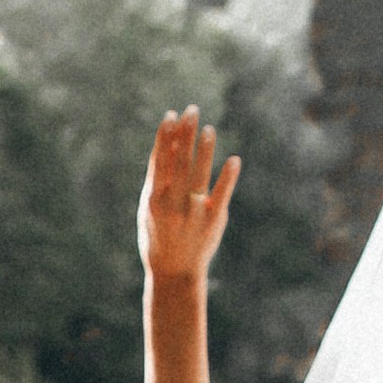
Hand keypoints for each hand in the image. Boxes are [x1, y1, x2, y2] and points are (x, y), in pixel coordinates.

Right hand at [139, 107, 238, 283]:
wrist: (173, 272)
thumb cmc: (158, 236)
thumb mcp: (149, 210)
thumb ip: (157, 181)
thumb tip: (164, 148)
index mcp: (154, 198)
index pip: (160, 161)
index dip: (165, 137)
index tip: (171, 115)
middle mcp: (171, 202)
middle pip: (179, 162)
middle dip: (184, 135)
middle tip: (192, 111)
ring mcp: (192, 211)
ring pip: (198, 175)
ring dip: (204, 150)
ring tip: (208, 129)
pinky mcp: (212, 219)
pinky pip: (221, 195)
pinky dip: (227, 177)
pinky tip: (234, 160)